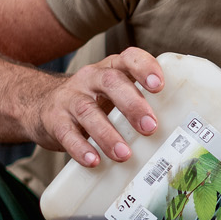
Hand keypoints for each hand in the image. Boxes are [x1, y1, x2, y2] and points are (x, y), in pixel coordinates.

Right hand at [26, 46, 166, 166]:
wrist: (41, 106)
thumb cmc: (92, 102)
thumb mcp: (113, 94)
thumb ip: (139, 102)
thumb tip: (179, 128)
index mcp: (111, 69)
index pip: (129, 58)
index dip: (145, 68)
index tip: (159, 86)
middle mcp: (90, 79)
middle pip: (111, 83)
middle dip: (133, 104)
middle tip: (150, 126)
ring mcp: (70, 98)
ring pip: (88, 111)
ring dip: (108, 134)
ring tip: (124, 154)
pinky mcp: (54, 120)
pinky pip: (66, 133)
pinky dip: (81, 148)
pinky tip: (93, 161)